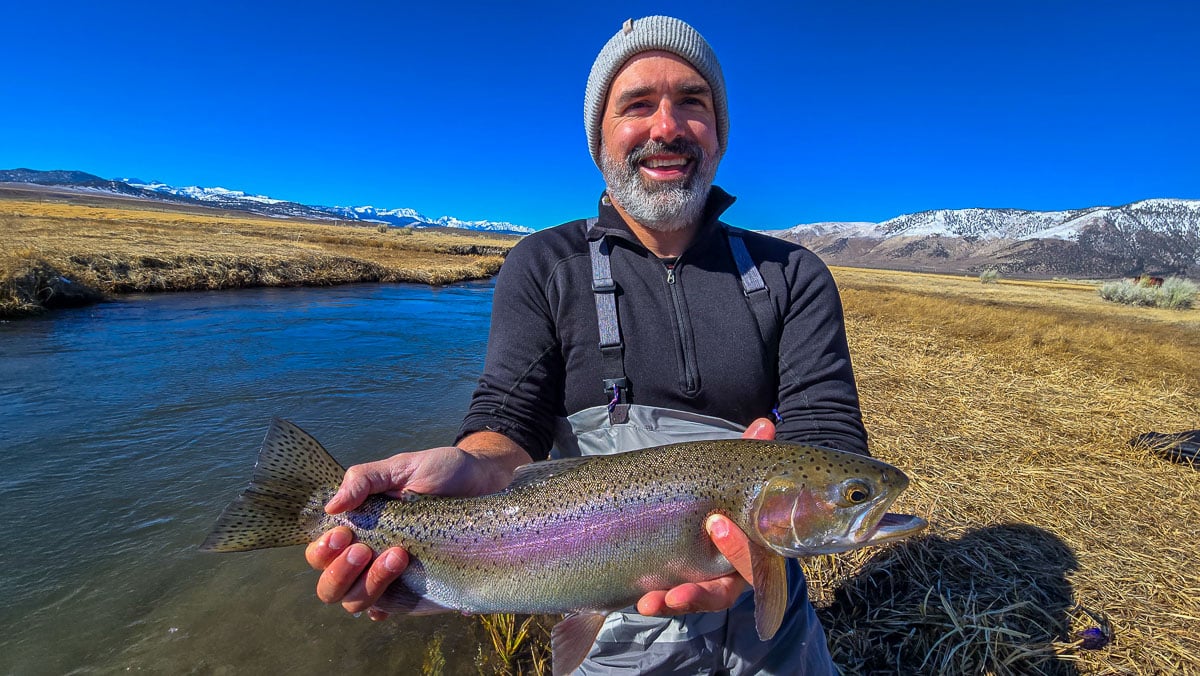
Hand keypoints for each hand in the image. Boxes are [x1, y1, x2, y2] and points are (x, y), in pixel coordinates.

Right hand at [305, 433, 529, 620]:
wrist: (486, 482)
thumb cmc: (443, 472)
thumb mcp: (403, 466)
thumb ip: (365, 479)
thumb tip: (332, 507)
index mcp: (359, 528)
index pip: (321, 554)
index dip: (323, 551)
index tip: (344, 534)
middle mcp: (368, 557)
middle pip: (330, 588)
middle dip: (340, 573)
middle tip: (364, 550)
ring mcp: (392, 578)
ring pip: (357, 602)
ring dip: (370, 583)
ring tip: (399, 554)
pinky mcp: (419, 592)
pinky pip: (391, 610)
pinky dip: (387, 606)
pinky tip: (403, 585)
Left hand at [636, 417, 774, 616]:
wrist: (702, 507)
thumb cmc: (727, 496)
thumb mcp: (734, 477)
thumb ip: (748, 455)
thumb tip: (765, 424)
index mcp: (754, 548)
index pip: (755, 559)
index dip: (738, 548)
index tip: (716, 524)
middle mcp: (733, 572)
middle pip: (723, 592)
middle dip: (701, 594)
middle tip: (678, 591)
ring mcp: (706, 583)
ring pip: (697, 600)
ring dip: (676, 602)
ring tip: (651, 602)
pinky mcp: (681, 586)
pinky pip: (673, 600)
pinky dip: (658, 601)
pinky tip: (642, 601)